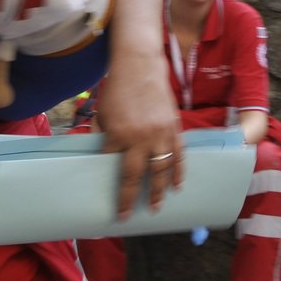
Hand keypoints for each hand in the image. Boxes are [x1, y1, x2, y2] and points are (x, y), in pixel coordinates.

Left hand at [94, 55, 182, 218]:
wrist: (140, 65)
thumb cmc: (117, 88)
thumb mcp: (102, 114)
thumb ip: (103, 136)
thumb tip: (102, 156)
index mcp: (119, 134)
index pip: (113, 166)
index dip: (113, 184)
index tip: (112, 203)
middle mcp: (141, 138)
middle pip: (138, 175)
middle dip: (134, 198)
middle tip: (131, 215)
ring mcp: (160, 134)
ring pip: (162, 169)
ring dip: (160, 190)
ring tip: (157, 206)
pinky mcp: (174, 128)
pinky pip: (178, 155)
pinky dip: (178, 171)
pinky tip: (177, 185)